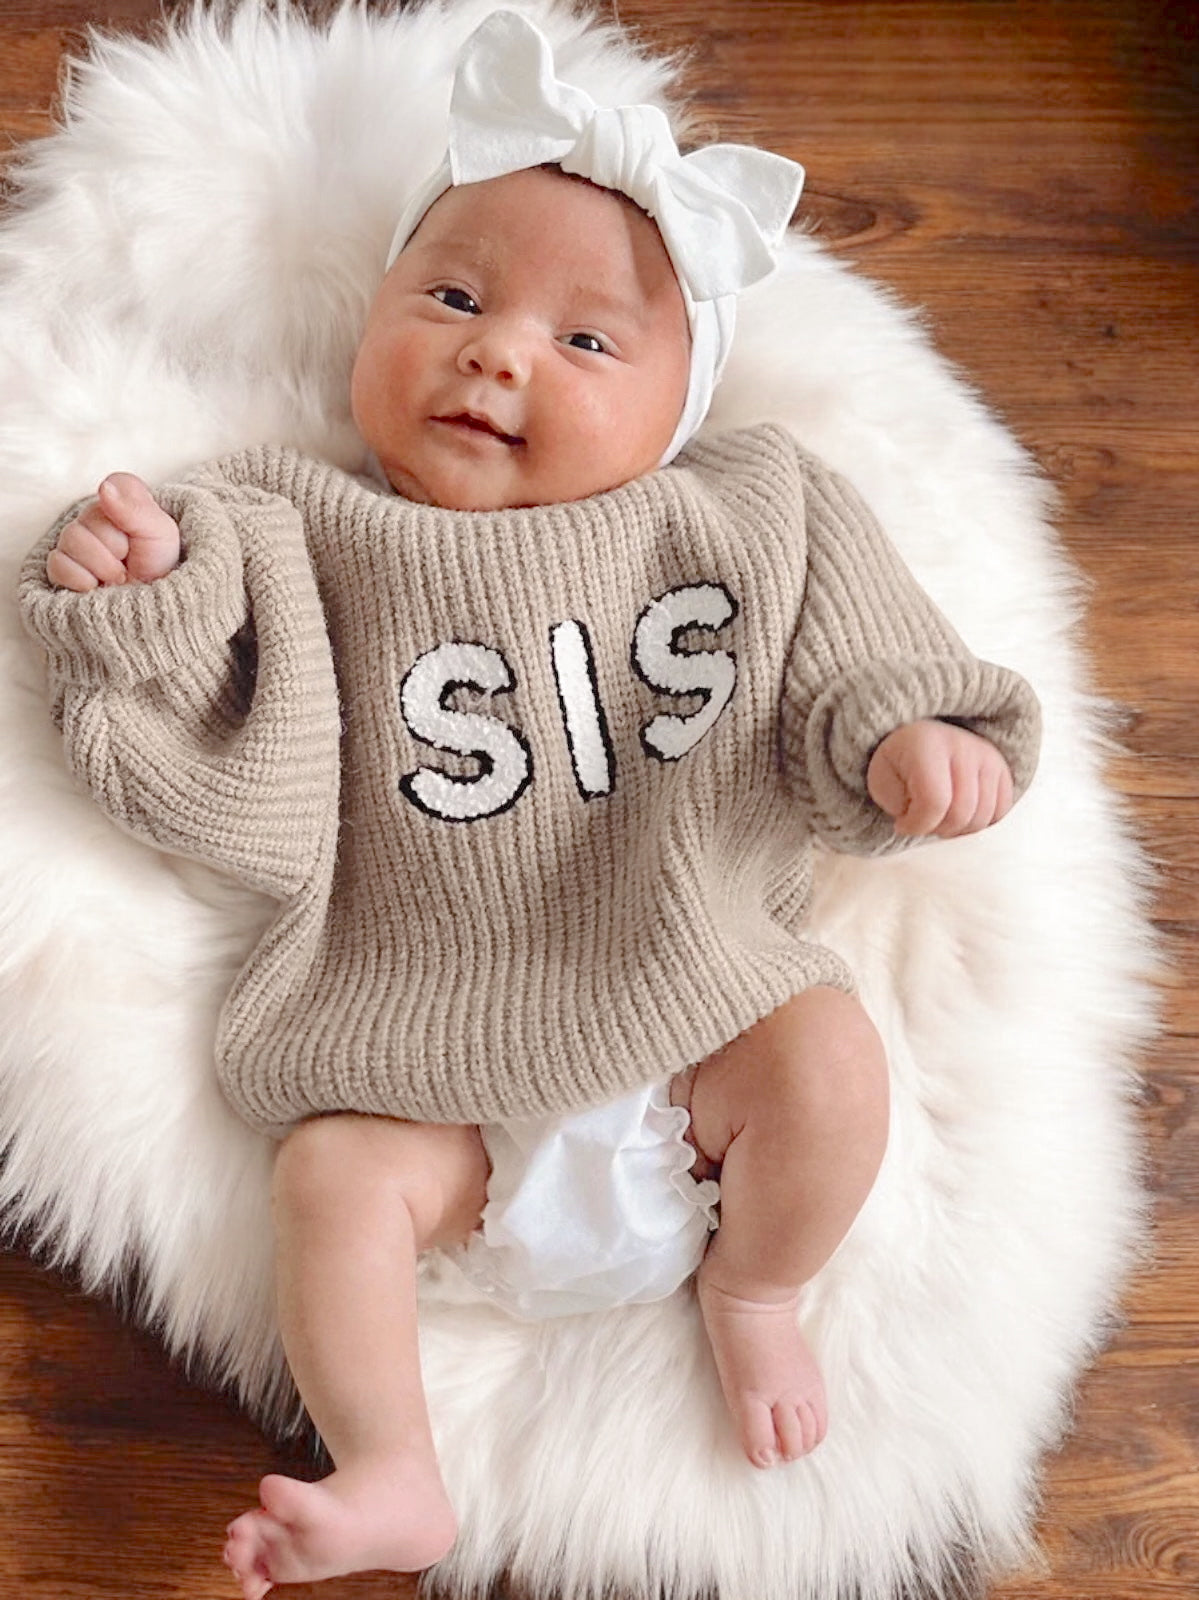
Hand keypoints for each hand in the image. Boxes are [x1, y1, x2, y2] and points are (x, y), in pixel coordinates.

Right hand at [46, 472, 180, 590]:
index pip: (116, 485)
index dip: (130, 513)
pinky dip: (82, 579)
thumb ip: (136, 509)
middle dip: (117, 547)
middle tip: (129, 561)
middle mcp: (94, 517)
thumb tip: (104, 488)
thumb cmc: (159, 566)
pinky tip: (98, 586)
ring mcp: (75, 543)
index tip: (141, 533)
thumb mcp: (161, 535)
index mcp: (121, 502)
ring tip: (118, 578)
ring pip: (71, 539)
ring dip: (102, 565)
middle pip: (90, 518)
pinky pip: (57, 564)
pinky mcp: (63, 567)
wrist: (154, 606)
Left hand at [866, 719, 1014, 838]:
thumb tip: (925, 823)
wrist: (920, 740)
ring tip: (938, 817)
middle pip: (961, 814)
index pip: (934, 802)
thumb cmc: (899, 764)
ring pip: (982, 818)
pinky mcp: (1002, 769)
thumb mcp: (881, 781)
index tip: (902, 824)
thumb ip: (898, 805)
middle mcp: (963, 746)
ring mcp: (987, 757)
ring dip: (957, 830)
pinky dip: (978, 823)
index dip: (917, 825)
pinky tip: (958, 814)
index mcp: (926, 744)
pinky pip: (1000, 813)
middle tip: (922, 821)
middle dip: (937, 829)